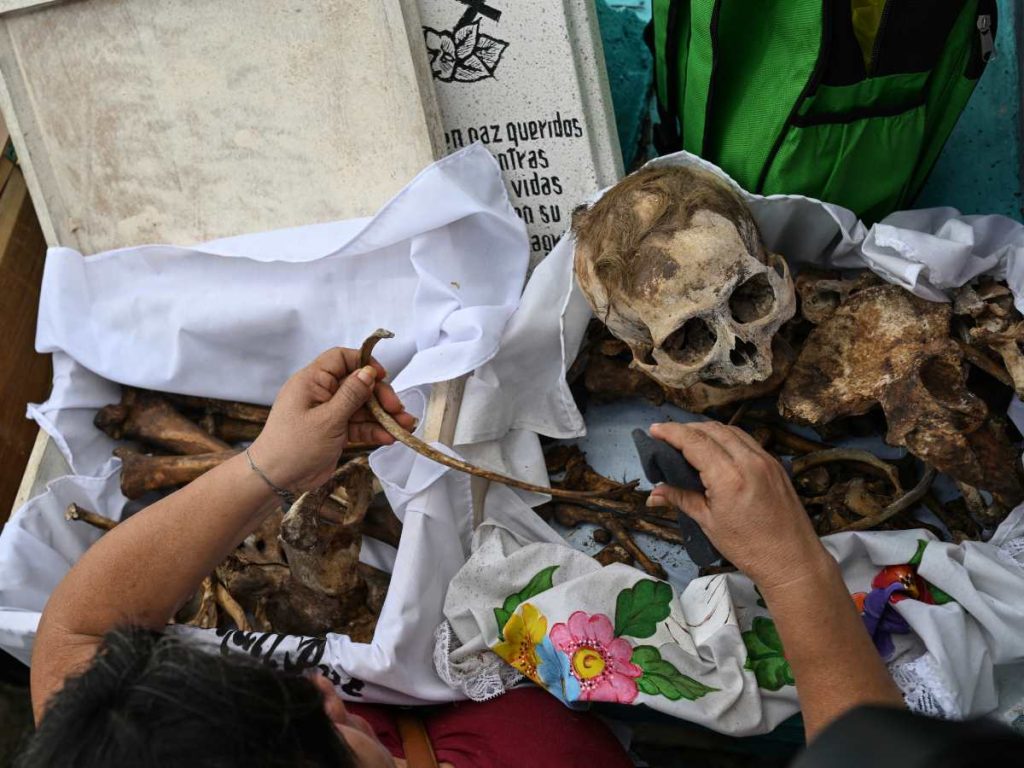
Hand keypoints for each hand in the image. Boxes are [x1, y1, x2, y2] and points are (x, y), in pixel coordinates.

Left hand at [248, 348, 414, 493]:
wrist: (276, 479)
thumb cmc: (295, 445)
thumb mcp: (327, 419)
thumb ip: (351, 395)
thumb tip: (369, 372)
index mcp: (313, 381)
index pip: (341, 358)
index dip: (363, 363)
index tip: (382, 376)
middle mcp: (322, 393)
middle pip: (358, 384)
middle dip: (380, 396)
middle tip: (397, 409)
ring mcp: (329, 413)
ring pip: (362, 407)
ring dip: (383, 416)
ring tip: (404, 426)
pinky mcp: (335, 431)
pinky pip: (358, 425)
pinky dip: (373, 431)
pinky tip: (389, 438)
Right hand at [647, 421, 831, 591]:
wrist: (793, 561)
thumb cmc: (748, 548)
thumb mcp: (708, 522)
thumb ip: (681, 499)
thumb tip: (656, 492)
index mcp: (728, 476)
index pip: (694, 442)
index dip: (671, 432)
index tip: (654, 430)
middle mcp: (748, 461)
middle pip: (712, 429)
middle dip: (686, 428)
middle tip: (667, 437)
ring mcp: (766, 460)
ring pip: (731, 431)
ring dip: (707, 430)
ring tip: (689, 440)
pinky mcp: (776, 465)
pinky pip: (747, 440)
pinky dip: (727, 438)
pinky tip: (717, 449)